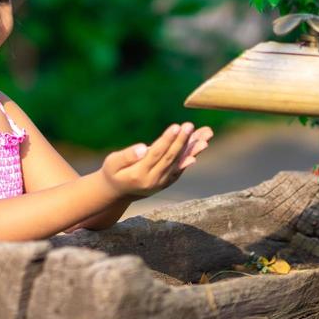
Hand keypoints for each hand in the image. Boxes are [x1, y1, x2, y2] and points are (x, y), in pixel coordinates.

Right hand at [99, 121, 213, 197]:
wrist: (119, 192)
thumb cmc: (114, 172)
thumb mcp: (112, 163)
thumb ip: (126, 156)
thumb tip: (143, 148)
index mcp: (139, 175)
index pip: (156, 154)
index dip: (167, 140)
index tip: (176, 127)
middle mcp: (154, 181)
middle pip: (171, 158)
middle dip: (182, 141)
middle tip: (190, 126)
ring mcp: (163, 183)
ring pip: (180, 162)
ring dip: (193, 148)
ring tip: (206, 134)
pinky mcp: (168, 181)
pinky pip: (181, 167)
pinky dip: (192, 155)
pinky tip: (201, 145)